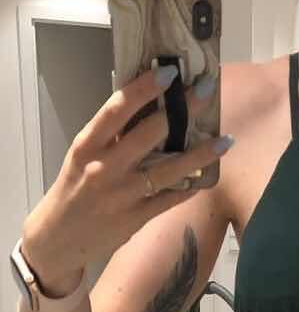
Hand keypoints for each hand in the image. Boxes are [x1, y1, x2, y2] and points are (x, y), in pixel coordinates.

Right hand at [20, 65, 229, 295]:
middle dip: (183, 109)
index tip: (169, 72)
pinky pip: (170, 198)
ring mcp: (123, 194)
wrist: (59, 238)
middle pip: (150, 133)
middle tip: (207, 90)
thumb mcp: (82, 156)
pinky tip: (208, 175)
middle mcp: (106, 167)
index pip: (117, 109)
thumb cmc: (74, 188)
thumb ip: (109, 135)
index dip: (144, 88)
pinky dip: (190, 187)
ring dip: (201, 153)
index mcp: (88, 144)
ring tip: (226, 140)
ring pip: (169, 169)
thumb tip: (144, 107)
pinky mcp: (136, 218)